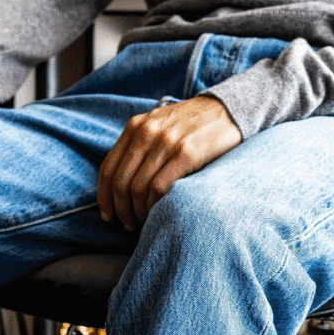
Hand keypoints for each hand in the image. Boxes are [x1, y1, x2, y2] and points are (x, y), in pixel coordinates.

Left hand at [97, 96, 241, 229]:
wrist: (229, 109)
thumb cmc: (191, 126)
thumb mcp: (159, 126)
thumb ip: (139, 146)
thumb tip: (119, 185)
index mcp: (135, 126)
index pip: (108, 169)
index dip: (104, 197)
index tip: (108, 216)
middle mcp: (147, 132)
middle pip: (121, 183)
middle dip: (121, 210)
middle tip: (127, 225)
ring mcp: (166, 142)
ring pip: (138, 188)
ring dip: (138, 212)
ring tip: (143, 223)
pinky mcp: (187, 153)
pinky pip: (159, 188)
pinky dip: (154, 206)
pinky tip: (158, 213)